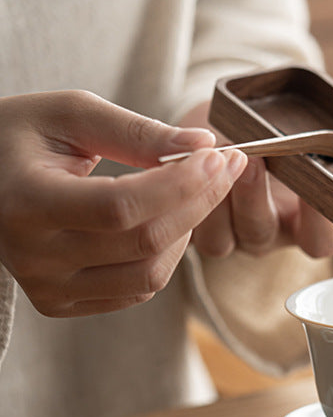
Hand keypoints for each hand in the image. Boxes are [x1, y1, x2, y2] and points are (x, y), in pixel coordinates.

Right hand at [0, 90, 247, 316]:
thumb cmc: (22, 135)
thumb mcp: (71, 114)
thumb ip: (137, 131)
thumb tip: (202, 146)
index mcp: (26, 203)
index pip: (121, 207)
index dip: (180, 184)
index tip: (217, 155)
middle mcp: (33, 256)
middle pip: (143, 243)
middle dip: (198, 201)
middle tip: (226, 165)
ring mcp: (45, 287)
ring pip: (148, 276)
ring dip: (187, 231)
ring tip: (195, 190)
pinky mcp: (58, 303)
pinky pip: (135, 292)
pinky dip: (164, 256)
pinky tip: (167, 218)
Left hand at [179, 101, 332, 260]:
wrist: (234, 117)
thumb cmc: (285, 121)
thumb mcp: (318, 114)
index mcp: (306, 219)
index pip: (320, 239)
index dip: (322, 219)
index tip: (320, 184)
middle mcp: (269, 232)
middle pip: (262, 233)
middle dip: (254, 196)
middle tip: (254, 158)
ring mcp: (229, 232)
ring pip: (220, 237)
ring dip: (216, 197)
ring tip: (215, 155)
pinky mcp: (192, 223)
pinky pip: (185, 226)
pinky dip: (184, 194)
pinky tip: (187, 162)